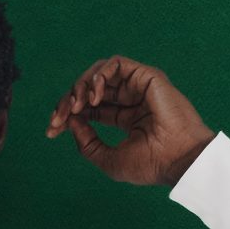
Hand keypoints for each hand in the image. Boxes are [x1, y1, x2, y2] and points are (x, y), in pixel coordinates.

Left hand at [45, 58, 215, 188]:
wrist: (178, 159)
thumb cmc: (150, 164)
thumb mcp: (108, 159)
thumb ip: (87, 142)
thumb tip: (69, 122)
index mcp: (125, 118)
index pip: (90, 108)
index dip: (68, 115)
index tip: (51, 130)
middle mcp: (131, 100)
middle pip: (90, 90)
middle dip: (68, 101)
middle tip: (57, 118)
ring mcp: (138, 86)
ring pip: (99, 74)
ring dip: (81, 86)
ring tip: (76, 106)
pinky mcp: (145, 76)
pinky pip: (114, 64)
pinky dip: (99, 76)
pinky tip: (93, 96)